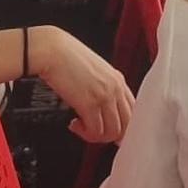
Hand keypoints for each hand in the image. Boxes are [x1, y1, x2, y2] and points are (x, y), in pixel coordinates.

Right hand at [29, 27, 133, 143]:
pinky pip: (95, 131)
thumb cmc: (67, 59)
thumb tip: (102, 108)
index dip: (124, 125)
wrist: (53, 51)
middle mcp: (115, 88)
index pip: (134, 110)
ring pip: (113, 132)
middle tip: (95, 132)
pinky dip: (85, 134)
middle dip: (111, 134)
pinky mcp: (89, 103)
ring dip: (97, 136)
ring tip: (82, 128)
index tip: (113, 131)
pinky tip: (74, 124)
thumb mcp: (94, 72)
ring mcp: (104, 96)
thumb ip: (103, 88)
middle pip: (127, 124)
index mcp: (118, 79)